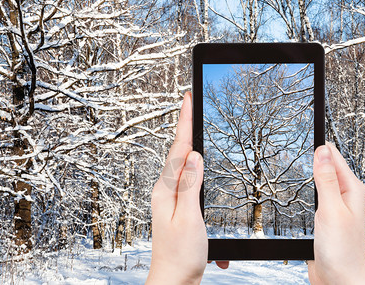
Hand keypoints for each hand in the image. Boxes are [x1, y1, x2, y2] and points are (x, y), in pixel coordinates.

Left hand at [146, 92, 206, 284]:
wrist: (174, 281)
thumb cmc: (180, 255)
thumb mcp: (189, 217)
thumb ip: (190, 184)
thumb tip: (194, 155)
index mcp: (166, 190)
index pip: (178, 148)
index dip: (184, 122)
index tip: (187, 99)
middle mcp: (165, 191)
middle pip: (178, 152)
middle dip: (186, 127)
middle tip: (192, 104)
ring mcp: (171, 199)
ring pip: (183, 165)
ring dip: (190, 145)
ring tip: (194, 125)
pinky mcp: (178, 206)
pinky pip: (188, 181)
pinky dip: (197, 170)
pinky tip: (199, 162)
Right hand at [308, 143, 364, 284]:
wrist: (340, 281)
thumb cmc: (343, 251)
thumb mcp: (331, 210)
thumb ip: (327, 180)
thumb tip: (323, 151)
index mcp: (351, 189)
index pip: (334, 156)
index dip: (319, 145)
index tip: (304, 132)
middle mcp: (344, 195)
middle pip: (327, 166)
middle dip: (313, 156)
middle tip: (294, 145)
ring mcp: (334, 206)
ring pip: (320, 181)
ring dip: (309, 172)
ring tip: (296, 160)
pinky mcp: (325, 217)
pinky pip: (315, 196)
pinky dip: (307, 189)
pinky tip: (300, 188)